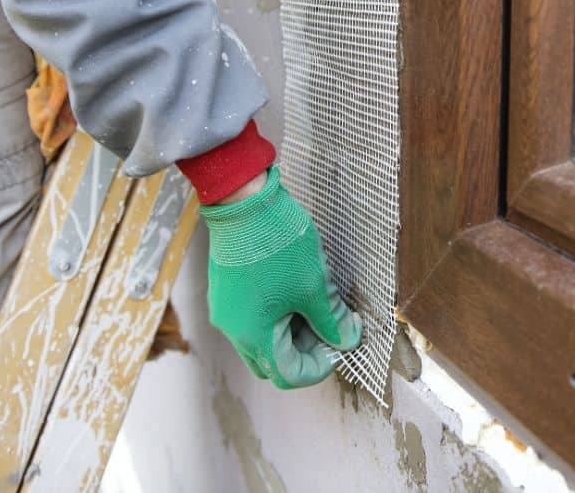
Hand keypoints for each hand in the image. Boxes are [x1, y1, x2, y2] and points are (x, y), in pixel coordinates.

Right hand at [198, 166, 361, 387]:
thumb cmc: (277, 244)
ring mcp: (227, 311)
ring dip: (292, 334)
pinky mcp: (226, 292)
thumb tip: (348, 339)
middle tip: (331, 329)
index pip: (289, 374)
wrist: (244, 201)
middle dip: (305, 352)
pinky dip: (277, 317)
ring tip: (318, 307)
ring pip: (262, 340)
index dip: (320, 366)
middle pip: (272, 362)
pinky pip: (252, 319)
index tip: (340, 344)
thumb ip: (332, 319)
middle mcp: (234, 330)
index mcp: (253, 336)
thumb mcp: (314, 284)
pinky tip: (297, 293)